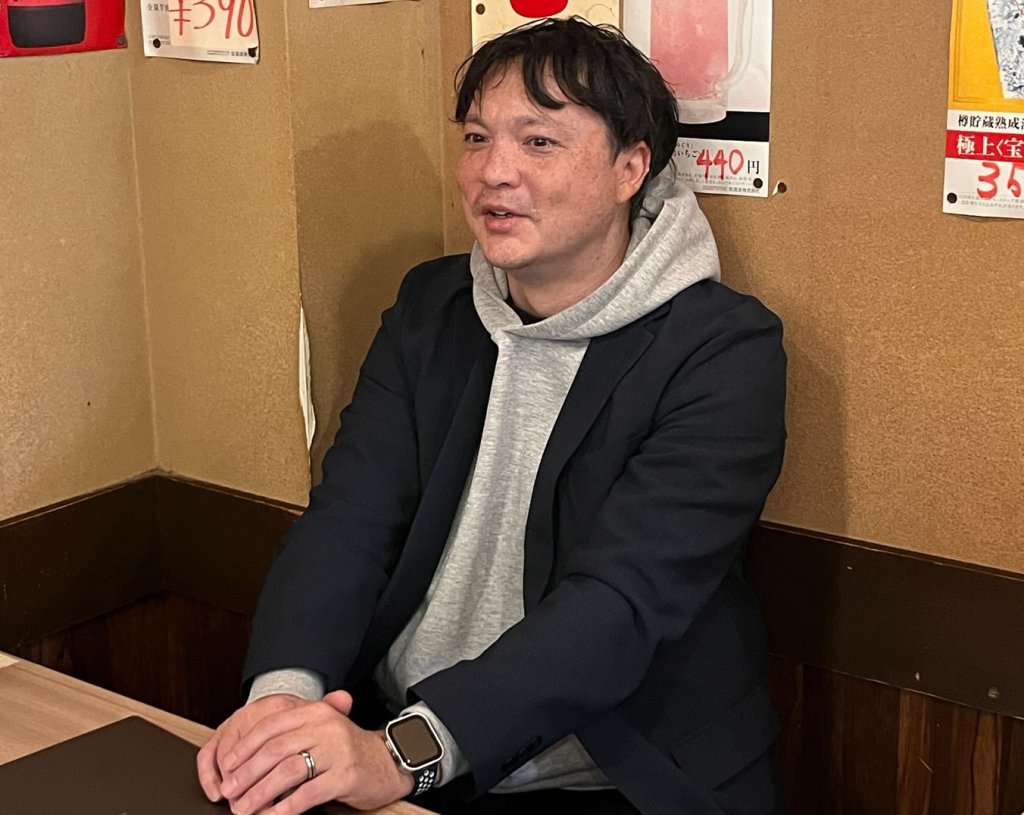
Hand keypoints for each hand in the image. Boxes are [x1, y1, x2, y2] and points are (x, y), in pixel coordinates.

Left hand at [215, 690, 413, 813]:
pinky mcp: (346, 776)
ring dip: (260, 793)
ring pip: (288, 772)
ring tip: (245, 808)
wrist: (386, 762)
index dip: (245, 747)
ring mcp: (337, 751)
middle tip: (230, 791)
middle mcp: (326, 727)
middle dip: (247, 773)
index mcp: (315, 712)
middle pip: (275, 750)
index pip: (271, 726)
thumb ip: (289, 736)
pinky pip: (308, 794)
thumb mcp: (320, 732)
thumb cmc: (345, 750)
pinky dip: (285, 807)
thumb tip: (242, 758)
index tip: (227, 766)